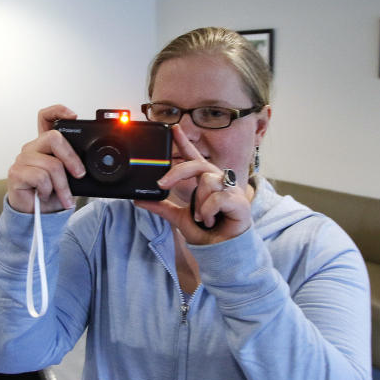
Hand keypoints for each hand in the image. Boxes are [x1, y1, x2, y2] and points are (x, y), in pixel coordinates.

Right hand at [6, 104, 86, 213]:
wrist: (39, 216)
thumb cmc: (53, 195)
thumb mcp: (70, 178)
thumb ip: (75, 166)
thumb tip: (87, 167)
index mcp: (45, 145)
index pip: (46, 117)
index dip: (58, 111)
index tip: (73, 115)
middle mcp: (32, 148)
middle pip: (54, 138)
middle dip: (71, 159)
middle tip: (79, 174)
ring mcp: (22, 160)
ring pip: (51, 164)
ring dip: (62, 185)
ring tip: (62, 196)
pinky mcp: (16, 173)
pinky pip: (40, 178)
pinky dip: (48, 190)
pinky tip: (44, 195)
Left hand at [134, 125, 253, 243]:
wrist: (220, 250)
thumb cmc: (206, 232)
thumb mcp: (178, 218)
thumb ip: (161, 207)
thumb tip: (139, 200)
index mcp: (204, 182)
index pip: (193, 157)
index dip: (184, 142)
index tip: (173, 128)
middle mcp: (218, 181)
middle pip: (198, 164)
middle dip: (178, 172)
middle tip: (163, 185)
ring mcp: (230, 190)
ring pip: (207, 181)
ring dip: (199, 203)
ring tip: (201, 218)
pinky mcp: (239, 201)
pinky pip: (217, 198)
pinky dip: (208, 212)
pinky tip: (210, 221)